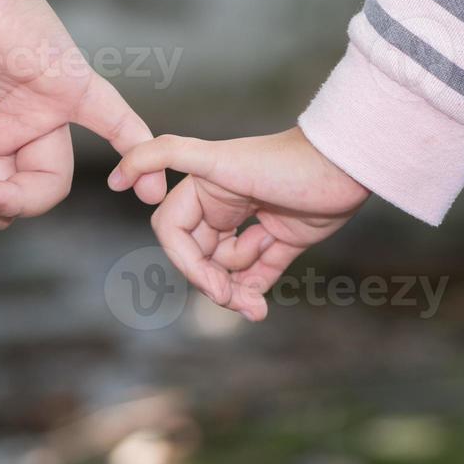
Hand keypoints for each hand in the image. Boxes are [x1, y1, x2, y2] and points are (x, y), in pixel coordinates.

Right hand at [107, 127, 369, 319]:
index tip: (212, 283)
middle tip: (235, 299)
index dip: (186, 263)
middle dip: (213, 282)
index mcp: (203, 187)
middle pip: (198, 258)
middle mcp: (224, 205)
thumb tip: (116, 174)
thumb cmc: (284, 162)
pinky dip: (254, 294)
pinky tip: (260, 309)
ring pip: (227, 271)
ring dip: (236, 293)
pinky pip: (257, 275)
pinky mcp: (282, 239)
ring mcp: (253, 224)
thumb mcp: (219, 159)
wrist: (347, 166)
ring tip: (255, 307)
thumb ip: (166, 154)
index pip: (173, 234)